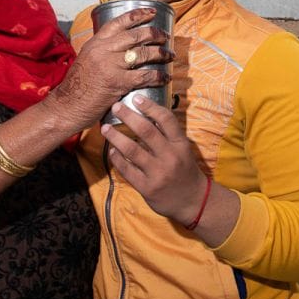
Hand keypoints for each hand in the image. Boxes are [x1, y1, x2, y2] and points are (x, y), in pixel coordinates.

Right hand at [46, 8, 172, 128]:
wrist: (67, 106)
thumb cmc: (77, 86)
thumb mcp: (86, 59)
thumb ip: (103, 51)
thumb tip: (123, 46)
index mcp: (95, 43)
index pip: (119, 21)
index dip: (138, 14)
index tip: (152, 12)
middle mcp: (103, 50)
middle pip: (136, 35)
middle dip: (155, 34)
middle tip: (165, 37)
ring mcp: (111, 66)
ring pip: (143, 53)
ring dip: (161, 54)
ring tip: (169, 55)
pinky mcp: (118, 83)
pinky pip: (145, 76)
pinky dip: (159, 76)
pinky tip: (166, 77)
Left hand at [101, 95, 206, 224]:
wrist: (192, 200)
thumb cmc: (185, 170)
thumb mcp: (182, 150)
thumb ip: (167, 135)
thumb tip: (145, 115)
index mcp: (180, 144)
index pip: (166, 120)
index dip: (150, 107)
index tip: (136, 98)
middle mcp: (170, 157)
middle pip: (146, 131)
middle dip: (128, 116)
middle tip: (115, 107)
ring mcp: (158, 173)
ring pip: (132, 150)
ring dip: (116, 137)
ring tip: (105, 128)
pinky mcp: (147, 187)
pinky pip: (128, 170)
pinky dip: (118, 159)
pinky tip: (112, 151)